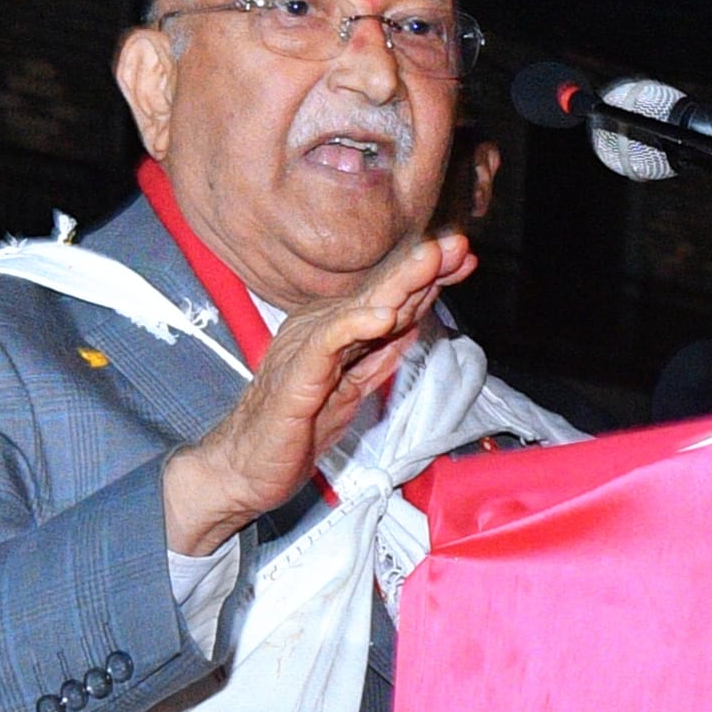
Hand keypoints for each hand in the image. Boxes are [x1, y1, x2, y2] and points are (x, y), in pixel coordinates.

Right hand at [162, 233, 474, 554]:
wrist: (247, 466)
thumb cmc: (297, 427)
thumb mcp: (353, 386)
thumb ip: (380, 352)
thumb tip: (413, 321)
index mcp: (335, 329)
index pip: (388, 296)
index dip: (427, 276)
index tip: (464, 258)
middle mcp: (321, 327)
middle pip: (379, 292)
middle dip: (421, 268)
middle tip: (456, 244)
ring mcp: (308, 345)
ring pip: (360, 306)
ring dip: (399, 283)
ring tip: (431, 261)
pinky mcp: (297, 371)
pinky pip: (329, 341)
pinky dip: (357, 324)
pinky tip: (385, 314)